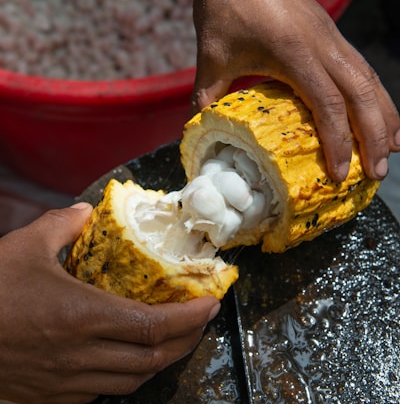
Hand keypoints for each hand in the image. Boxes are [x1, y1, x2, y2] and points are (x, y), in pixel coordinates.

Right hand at [0, 203, 219, 403]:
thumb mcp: (25, 245)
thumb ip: (63, 225)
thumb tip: (85, 213)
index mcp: (81, 316)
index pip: (153, 325)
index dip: (190, 317)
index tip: (210, 304)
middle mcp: (81, 355)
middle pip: (153, 357)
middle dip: (187, 339)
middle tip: (201, 319)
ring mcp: (66, 382)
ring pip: (132, 380)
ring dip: (161, 359)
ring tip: (175, 338)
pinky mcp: (51, 396)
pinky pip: (103, 392)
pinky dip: (128, 375)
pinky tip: (129, 357)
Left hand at [191, 0, 399, 181]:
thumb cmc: (226, 5)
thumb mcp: (211, 57)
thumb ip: (205, 97)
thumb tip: (197, 131)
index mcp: (295, 55)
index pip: (329, 106)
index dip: (338, 143)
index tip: (339, 174)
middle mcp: (324, 46)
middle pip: (363, 96)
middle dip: (376, 138)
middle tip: (379, 173)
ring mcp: (331, 38)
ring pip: (371, 80)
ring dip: (385, 116)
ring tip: (394, 149)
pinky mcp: (331, 34)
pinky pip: (363, 68)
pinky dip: (376, 95)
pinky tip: (379, 112)